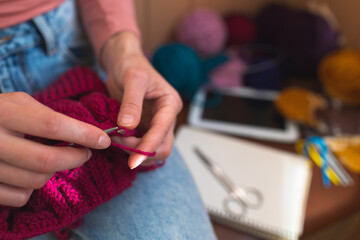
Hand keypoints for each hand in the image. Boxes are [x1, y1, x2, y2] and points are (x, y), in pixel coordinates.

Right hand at [0, 92, 110, 206]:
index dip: (83, 134)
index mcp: (5, 113)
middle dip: (75, 158)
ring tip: (51, 158)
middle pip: (47, 160)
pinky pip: (19, 197)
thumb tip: (86, 135)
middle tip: (85, 152)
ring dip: (53, 171)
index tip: (104, 139)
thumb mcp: (18, 104)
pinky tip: (27, 171)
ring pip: (36, 180)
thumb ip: (48, 117)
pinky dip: (31, 187)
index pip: (52, 126)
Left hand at [101, 31, 182, 168]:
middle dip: (142, 152)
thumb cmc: (131, 65)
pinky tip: (115, 140)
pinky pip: (140, 145)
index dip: (148, 147)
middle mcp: (166, 117)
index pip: (162, 131)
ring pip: (152, 150)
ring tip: (114, 139)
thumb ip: (131, 103)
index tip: (132, 161)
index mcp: (170, 104)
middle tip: (118, 145)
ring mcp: (155, 124)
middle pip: (162, 147)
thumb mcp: (133, 78)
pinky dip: (128, 147)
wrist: (123, 62)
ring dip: (134, 152)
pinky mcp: (143, 127)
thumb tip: (128, 127)